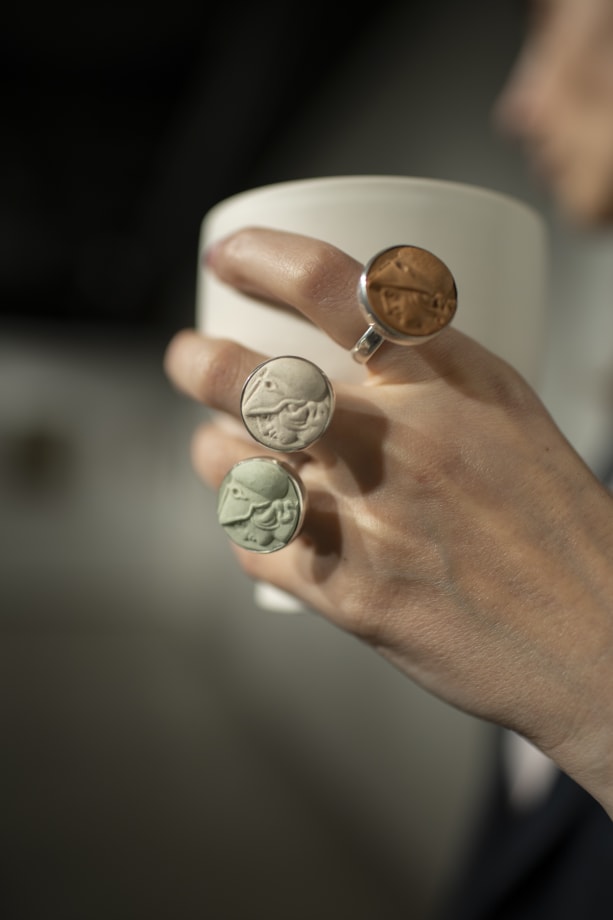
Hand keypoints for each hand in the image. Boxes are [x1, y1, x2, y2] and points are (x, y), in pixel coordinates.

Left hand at [164, 227, 612, 815]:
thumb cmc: (558, 526)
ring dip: (213, 452)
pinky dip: (245, 527)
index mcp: (451, 384)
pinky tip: (258, 520)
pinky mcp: (352, 595)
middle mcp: (403, 443)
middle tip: (188, 358)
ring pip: (238, 466)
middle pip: (260, 379)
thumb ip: (434, 377)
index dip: (265, 257)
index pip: (338, 288)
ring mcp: (372, 521)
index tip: (229, 255)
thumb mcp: (510, 417)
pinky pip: (258, 547)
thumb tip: (353, 351)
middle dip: (200, 362)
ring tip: (218, 449)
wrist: (594, 639)